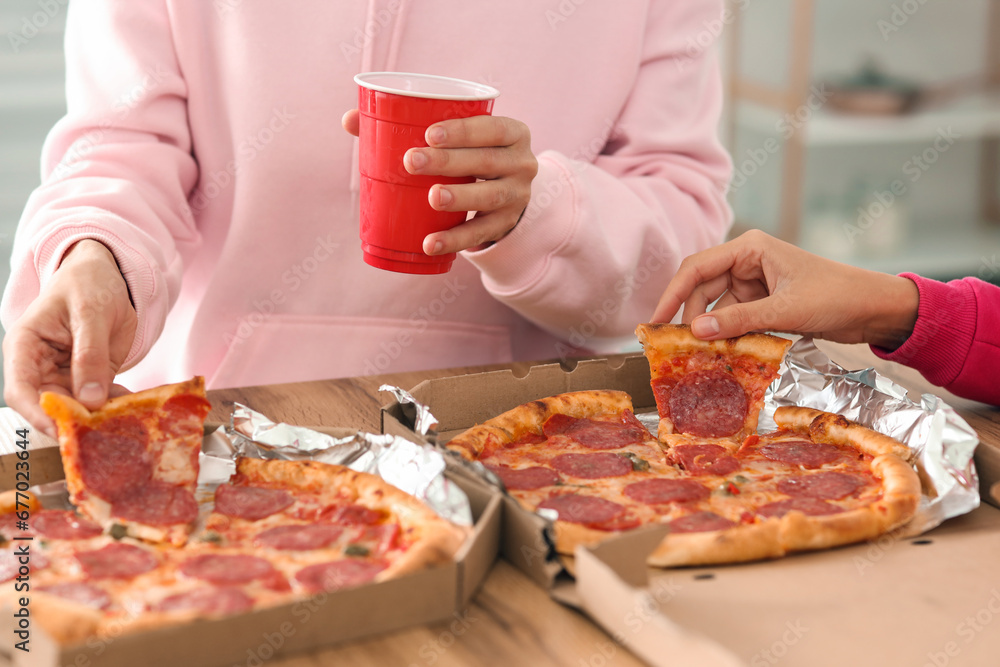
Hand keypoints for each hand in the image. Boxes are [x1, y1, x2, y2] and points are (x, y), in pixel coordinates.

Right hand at [3, 240, 136, 435]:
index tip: (64, 429)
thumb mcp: (92, 313)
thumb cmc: (88, 283)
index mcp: (26, 346)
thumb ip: (90, 354)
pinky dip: (114, 405)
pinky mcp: (89, 377)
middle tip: (104, 431)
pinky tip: (133, 406)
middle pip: (48, 406)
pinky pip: (99, 399)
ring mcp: (65, 374)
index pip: (20, 390)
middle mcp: (40, 367)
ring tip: (124, 419)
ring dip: (98, 416)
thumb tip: (90, 398)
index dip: (38, 414)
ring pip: (75, 407)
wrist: (107, 275)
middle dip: (74, 421)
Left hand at [342, 109, 537, 253]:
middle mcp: (522, 163)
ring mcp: (517, 196)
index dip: (464, 130)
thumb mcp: (452, 140)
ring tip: (431, 197)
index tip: (429, 133)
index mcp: (511, 134)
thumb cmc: (466, 156)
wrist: (502, 196)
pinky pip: (480, 233)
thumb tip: (349, 120)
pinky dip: (455, 239)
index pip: (494, 128)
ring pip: (489, 196)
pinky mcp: (505, 225)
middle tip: (411, 161)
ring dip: (459, 197)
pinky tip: (430, 243)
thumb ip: (404, 126)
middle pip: (487, 161)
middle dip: (450, 161)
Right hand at [651, 230, 919, 348]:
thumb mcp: (785, 310)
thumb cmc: (836, 296)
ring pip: (715, 306)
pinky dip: (725, 335)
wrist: (875, 309)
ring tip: (699, 354)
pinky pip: (732, 318)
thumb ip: (739, 320)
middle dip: (690, 316)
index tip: (654, 320)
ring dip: (709, 329)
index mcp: (749, 248)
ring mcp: (754, 282)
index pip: (696, 268)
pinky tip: (719, 353)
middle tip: (677, 347)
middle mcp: (747, 261)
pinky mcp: (763, 302)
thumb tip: (695, 332)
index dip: (672, 294)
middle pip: (701, 288)